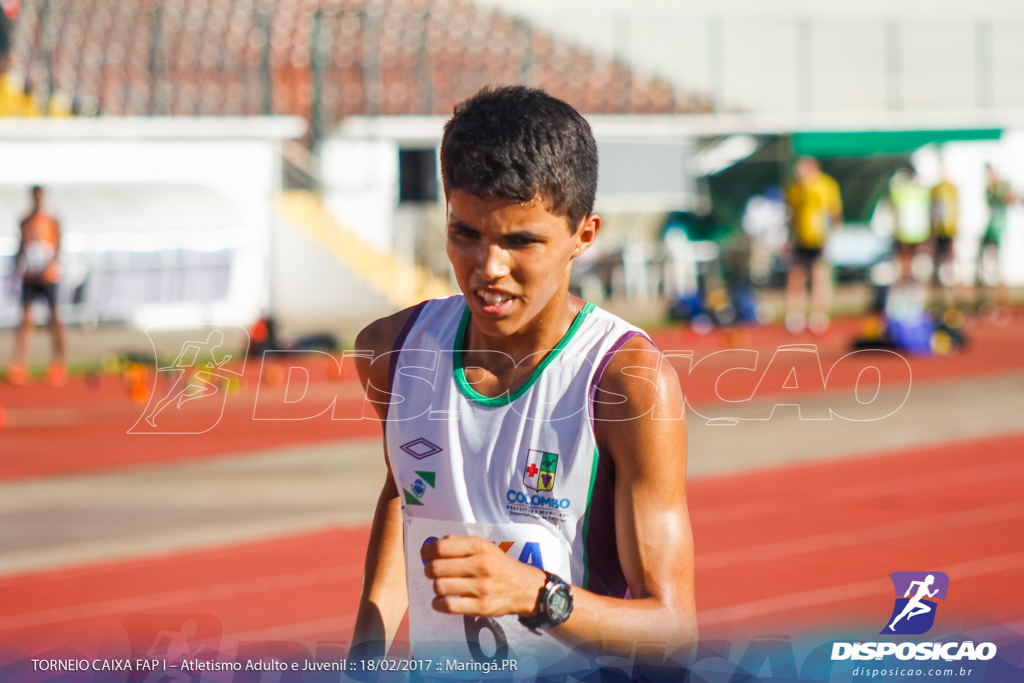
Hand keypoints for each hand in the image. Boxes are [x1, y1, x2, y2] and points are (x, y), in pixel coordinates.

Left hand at [421, 535, 545, 617]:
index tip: (425, 555)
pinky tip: (440, 601)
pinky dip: (438, 604)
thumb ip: (460, 544)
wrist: (526, 588)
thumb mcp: (486, 547)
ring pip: (440, 587)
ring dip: (435, 587)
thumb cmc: (500, 566)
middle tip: (432, 572)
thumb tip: (432, 547)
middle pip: (437, 568)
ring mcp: (481, 587)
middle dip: (429, 570)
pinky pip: (449, 606)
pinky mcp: (481, 606)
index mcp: (480, 547)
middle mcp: (481, 565)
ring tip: (441, 586)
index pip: (441, 547)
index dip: (427, 551)